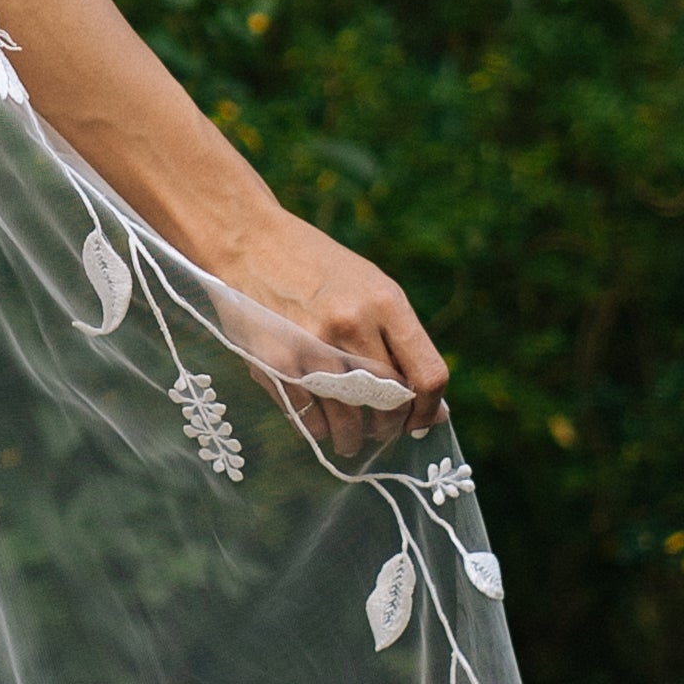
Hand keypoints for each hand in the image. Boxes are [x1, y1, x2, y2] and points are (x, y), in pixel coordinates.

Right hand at [190, 197, 451, 448]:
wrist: (250, 242)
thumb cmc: (317, 267)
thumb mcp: (371, 287)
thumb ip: (402, 343)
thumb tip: (434, 409)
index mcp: (386, 303)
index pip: (428, 375)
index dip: (428, 410)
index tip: (420, 421)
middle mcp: (353, 324)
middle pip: (390, 403)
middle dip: (389, 427)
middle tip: (380, 430)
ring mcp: (313, 346)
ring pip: (350, 419)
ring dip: (353, 439)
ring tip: (350, 440)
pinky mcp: (278, 363)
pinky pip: (309, 418)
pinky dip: (319, 430)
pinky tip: (320, 425)